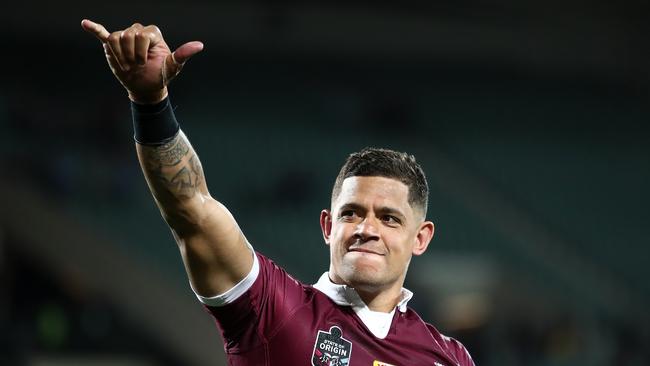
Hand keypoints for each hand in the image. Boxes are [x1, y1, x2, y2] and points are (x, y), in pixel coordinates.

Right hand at [81, 19, 203, 103]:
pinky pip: (103, 34)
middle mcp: (138, 32)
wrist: (146, 87)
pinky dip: (94, 29)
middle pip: (126, 36)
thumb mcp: (172, 67)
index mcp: (152, 34)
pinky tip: (85, 24)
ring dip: (119, 56)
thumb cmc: (160, 76)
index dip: (140, 52)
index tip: (144, 63)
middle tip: (135, 66)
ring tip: (127, 66)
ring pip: (114, 39)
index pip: (140, 35)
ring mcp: (124, 38)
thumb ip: (182, 55)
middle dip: (130, 55)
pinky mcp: (112, 46)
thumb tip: (200, 45)